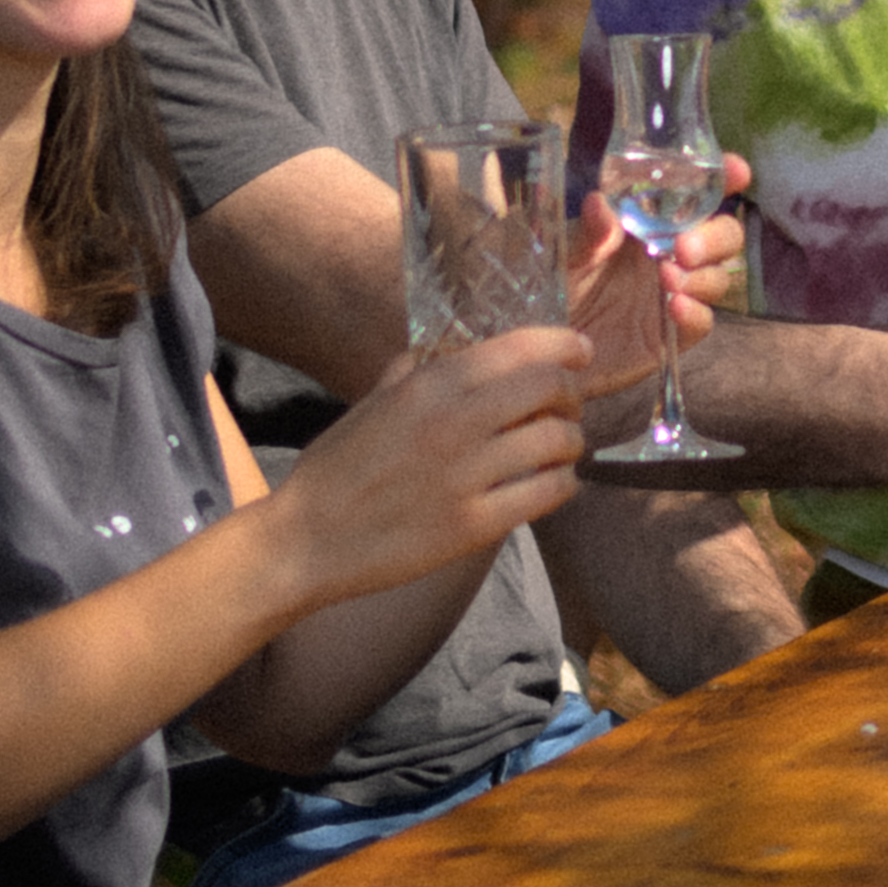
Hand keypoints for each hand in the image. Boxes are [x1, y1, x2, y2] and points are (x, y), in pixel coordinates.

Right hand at [267, 313, 590, 598]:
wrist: (307, 541)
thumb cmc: (337, 470)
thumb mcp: (373, 403)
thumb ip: (416, 370)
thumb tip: (456, 350)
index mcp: (430, 384)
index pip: (523, 348)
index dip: (566, 346)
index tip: (580, 352)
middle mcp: (454, 421)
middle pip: (552, 388)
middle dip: (571, 394)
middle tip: (566, 407)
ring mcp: (467, 475)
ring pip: (559, 441)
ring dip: (570, 442)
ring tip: (558, 450)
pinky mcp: (475, 525)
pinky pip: (550, 493)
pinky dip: (562, 483)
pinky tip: (551, 484)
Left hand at [562, 177, 741, 407]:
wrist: (547, 349)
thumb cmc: (559, 288)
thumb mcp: (567, 253)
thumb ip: (590, 231)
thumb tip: (600, 202)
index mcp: (653, 223)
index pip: (698, 196)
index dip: (723, 180)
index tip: (736, 171)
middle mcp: (672, 255)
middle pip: (724, 238)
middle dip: (716, 237)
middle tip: (684, 247)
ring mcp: (676, 295)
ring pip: (718, 278)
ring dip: (702, 276)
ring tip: (668, 279)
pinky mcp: (672, 335)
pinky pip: (702, 322)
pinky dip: (696, 313)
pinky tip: (675, 307)